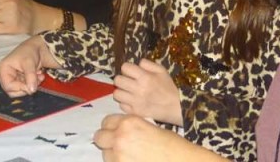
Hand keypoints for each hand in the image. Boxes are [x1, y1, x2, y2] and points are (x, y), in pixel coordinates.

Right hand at [0, 35, 58, 95]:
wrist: (36, 47)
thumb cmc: (29, 51)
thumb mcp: (29, 63)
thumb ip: (30, 77)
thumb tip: (31, 90)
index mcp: (3, 70)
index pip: (8, 86)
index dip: (20, 88)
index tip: (32, 85)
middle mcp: (5, 76)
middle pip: (13, 91)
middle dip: (26, 87)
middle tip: (37, 80)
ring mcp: (12, 78)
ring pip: (20, 90)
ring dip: (31, 85)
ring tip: (39, 76)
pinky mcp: (18, 80)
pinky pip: (24, 87)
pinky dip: (33, 83)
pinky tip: (39, 75)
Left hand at [94, 114, 213, 161]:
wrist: (180, 160)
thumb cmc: (171, 144)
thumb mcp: (149, 126)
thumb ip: (131, 127)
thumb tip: (121, 131)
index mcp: (129, 122)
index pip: (107, 121)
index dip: (111, 127)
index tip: (115, 132)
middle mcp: (120, 136)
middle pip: (100, 137)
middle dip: (106, 140)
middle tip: (116, 145)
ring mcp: (118, 155)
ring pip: (104, 154)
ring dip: (112, 154)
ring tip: (127, 156)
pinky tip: (131, 161)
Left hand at [113, 59, 181, 125]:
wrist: (175, 108)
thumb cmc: (168, 88)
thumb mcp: (162, 71)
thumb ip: (148, 64)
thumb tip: (137, 64)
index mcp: (145, 77)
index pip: (124, 67)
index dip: (127, 68)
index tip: (131, 72)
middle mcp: (138, 89)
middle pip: (117, 80)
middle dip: (122, 79)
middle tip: (128, 82)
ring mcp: (135, 102)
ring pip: (116, 94)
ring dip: (122, 91)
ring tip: (128, 92)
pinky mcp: (134, 112)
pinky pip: (121, 105)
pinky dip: (125, 103)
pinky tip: (132, 101)